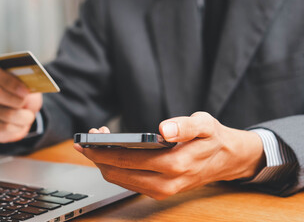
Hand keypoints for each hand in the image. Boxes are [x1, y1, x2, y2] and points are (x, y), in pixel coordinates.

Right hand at [0, 64, 42, 142]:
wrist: (22, 112)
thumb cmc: (23, 93)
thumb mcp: (27, 84)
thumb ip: (27, 80)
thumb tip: (33, 82)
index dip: (9, 82)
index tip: (25, 91)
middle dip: (17, 100)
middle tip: (26, 103)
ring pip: (4, 113)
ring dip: (22, 116)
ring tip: (29, 116)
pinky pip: (4, 127)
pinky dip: (18, 127)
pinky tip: (20, 124)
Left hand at [74, 112, 264, 199]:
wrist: (226, 160)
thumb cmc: (213, 138)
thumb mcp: (205, 124)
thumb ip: (185, 126)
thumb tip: (164, 129)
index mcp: (174, 165)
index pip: (127, 160)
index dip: (103, 149)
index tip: (90, 138)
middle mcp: (165, 183)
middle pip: (117, 173)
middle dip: (98, 156)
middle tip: (89, 138)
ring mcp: (161, 191)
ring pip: (119, 180)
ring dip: (104, 163)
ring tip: (98, 143)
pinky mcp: (158, 191)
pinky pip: (128, 182)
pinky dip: (116, 168)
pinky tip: (113, 154)